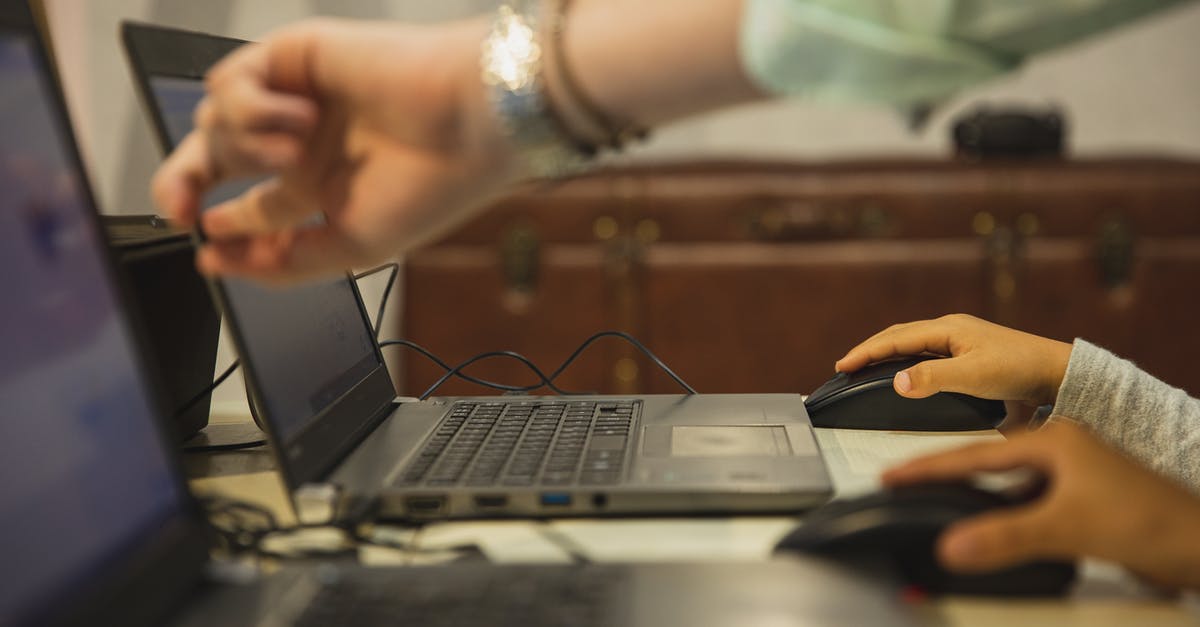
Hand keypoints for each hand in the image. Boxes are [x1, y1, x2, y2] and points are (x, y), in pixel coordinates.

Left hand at [152, 18, 517, 282]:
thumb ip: (287, 263)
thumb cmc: (432, 183)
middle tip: (180, 208)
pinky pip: (231, 82)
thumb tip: (219, 261)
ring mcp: (296, 99)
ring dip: (245, 146)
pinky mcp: (293, 57)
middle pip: (215, 159)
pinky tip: (300, 118)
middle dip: (183, 185)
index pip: (250, 209)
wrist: (469, 121)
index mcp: (322, 186)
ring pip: (218, 122)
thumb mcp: (354, 246)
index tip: (209, 247)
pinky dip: (252, 107)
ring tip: (293, 152)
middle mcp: (304, 142)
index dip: (221, 229)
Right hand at [835, 314, 1072, 406]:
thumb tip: (895, 382)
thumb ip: (932, 379)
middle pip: (899, 336)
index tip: (842, 366)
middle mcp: (951, 329)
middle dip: (870, 350)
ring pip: (912, 344)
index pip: (894, 338)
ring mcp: (961, 340)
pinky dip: (906, 361)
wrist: (1058, 372)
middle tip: (846, 367)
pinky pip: (926, 354)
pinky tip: (905, 374)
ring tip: (867, 369)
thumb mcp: (973, 375)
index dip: (866, 352)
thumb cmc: (1020, 369)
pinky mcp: (969, 354)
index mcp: (947, 328)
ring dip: (887, 354)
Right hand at [883, 421, 1199, 589]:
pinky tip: (990, 525)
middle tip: (903, 482)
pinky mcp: (1082, 497)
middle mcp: (1060, 448)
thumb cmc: (1154, 522)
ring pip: (1006, 481)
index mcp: (1052, 439)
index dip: (929, 467)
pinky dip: (1000, 511)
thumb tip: (950, 546)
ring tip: (936, 500)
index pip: (974, 454)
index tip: (892, 475)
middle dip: (942, 473)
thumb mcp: (1069, 526)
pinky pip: (1025, 500)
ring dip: (972, 493)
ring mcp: (1072, 472)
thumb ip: (1006, 536)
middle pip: (985, 461)